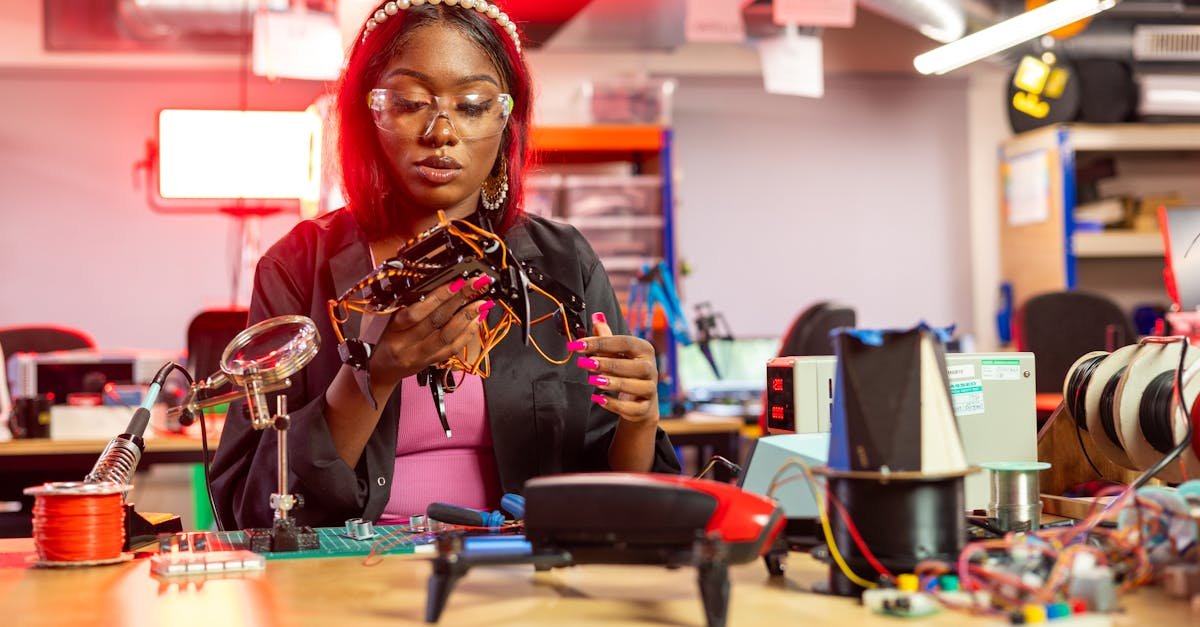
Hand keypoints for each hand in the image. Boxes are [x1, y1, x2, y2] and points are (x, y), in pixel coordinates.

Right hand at [369, 274, 495, 387]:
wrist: (376, 371)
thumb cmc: (377, 339)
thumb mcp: (380, 318)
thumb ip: (399, 302)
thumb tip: (427, 282)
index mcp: (391, 329)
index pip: (416, 312)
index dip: (438, 297)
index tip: (455, 282)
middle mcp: (406, 344)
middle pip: (437, 321)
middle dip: (460, 299)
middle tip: (477, 284)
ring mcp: (419, 355)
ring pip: (448, 336)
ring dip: (468, 317)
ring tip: (482, 303)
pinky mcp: (430, 363)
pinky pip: (452, 349)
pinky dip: (467, 334)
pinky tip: (477, 321)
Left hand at [571, 312, 659, 424]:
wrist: (641, 400)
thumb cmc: (626, 370)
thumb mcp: (617, 353)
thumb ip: (606, 337)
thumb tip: (596, 317)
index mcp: (644, 350)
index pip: (624, 342)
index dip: (601, 343)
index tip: (578, 345)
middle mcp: (650, 369)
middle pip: (632, 365)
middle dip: (607, 363)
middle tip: (585, 363)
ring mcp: (650, 389)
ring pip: (635, 386)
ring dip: (613, 383)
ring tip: (593, 381)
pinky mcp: (644, 409)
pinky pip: (632, 408)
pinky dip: (615, 404)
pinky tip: (599, 399)